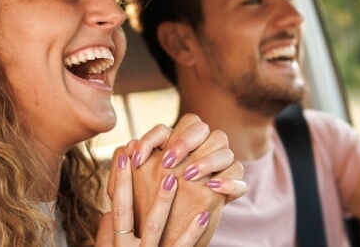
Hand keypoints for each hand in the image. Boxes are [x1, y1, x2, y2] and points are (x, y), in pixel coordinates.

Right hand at [96, 140, 208, 246]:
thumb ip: (108, 236)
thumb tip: (109, 211)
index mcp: (117, 244)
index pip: (116, 208)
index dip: (118, 183)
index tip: (122, 156)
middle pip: (127, 213)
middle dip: (129, 184)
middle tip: (138, 155)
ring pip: (154, 227)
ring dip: (162, 202)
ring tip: (172, 178)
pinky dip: (192, 233)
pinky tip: (203, 216)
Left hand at [126, 115, 246, 245]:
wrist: (158, 239)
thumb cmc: (140, 214)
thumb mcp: (126, 193)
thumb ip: (122, 169)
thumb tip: (128, 145)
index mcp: (172, 148)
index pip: (167, 125)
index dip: (156, 136)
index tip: (139, 158)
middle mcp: (195, 154)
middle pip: (202, 128)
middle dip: (185, 141)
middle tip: (169, 162)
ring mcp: (212, 171)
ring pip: (224, 150)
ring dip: (207, 160)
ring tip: (190, 176)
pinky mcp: (223, 192)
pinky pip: (237, 178)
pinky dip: (229, 182)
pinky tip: (214, 187)